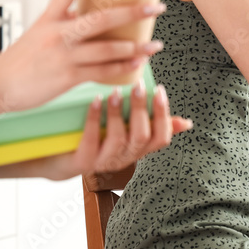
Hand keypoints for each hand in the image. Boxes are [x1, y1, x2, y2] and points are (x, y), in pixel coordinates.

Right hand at [0, 0, 166, 112]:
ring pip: (107, 48)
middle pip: (101, 18)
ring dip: (136, 47)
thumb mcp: (39, 33)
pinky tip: (137, 66)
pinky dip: (122, 69)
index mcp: (49, 18)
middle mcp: (58, 33)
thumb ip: (63, 25)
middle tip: (156, 8)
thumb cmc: (19, 61)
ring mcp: (64, 55)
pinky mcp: (68, 77)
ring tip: (155, 45)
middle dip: (133, 12)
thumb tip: (88, 18)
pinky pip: (102, 72)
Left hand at [40, 80, 191, 180]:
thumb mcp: (129, 134)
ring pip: (118, 138)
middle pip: (141, 136)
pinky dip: (95, 118)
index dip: (163, 115)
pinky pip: (91, 139)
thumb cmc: (100, 141)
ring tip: (115, 91)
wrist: (62, 160)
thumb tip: (186, 123)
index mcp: (139, 150)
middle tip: (138, 86)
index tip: (159, 90)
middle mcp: (125, 158)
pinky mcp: (83, 162)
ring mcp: (104, 161)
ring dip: (118, 113)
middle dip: (141, 109)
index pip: (161, 138)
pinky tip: (96, 100)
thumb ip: (154, 126)